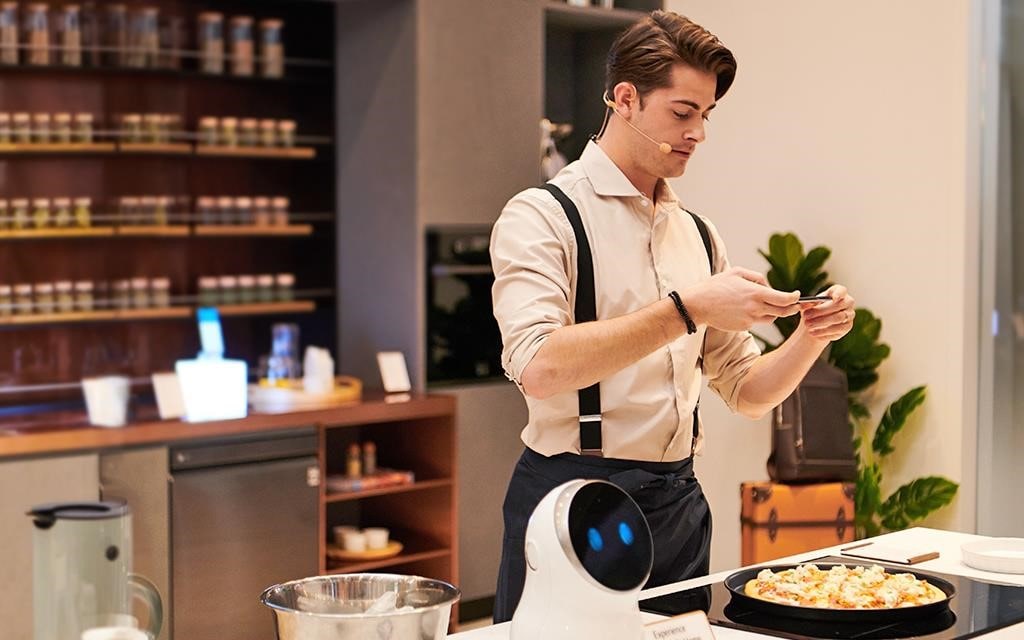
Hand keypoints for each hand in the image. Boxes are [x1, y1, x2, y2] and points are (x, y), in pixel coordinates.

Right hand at [681, 266, 800, 331]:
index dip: (795, 298)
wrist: (699, 304)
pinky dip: (756, 316)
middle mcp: (755, 308)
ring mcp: (750, 319)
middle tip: (797, 305)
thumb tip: (768, 286)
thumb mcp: (737, 272)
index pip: (785, 299)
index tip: (798, 296)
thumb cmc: (716, 286)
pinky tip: (744, 310)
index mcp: (756, 293)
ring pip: (771, 318)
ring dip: (773, 312)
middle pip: (783, 312)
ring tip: (764, 304)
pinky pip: (756, 322)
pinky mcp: (743, 327)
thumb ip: (757, 277)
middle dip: (793, 308)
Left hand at [799, 285, 854, 340]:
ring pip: (838, 318)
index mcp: (837, 292)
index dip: (839, 293)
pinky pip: (838, 329)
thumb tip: (802, 304)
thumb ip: (806, 304)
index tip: (834, 298)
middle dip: (821, 311)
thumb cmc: (813, 311)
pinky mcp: (847, 326)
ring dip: (821, 322)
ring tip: (808, 325)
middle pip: (838, 305)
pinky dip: (824, 331)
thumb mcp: (807, 306)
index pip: (842, 290)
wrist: (815, 325)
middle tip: (806, 316)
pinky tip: (813, 332)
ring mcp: (849, 314)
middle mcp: (847, 302)